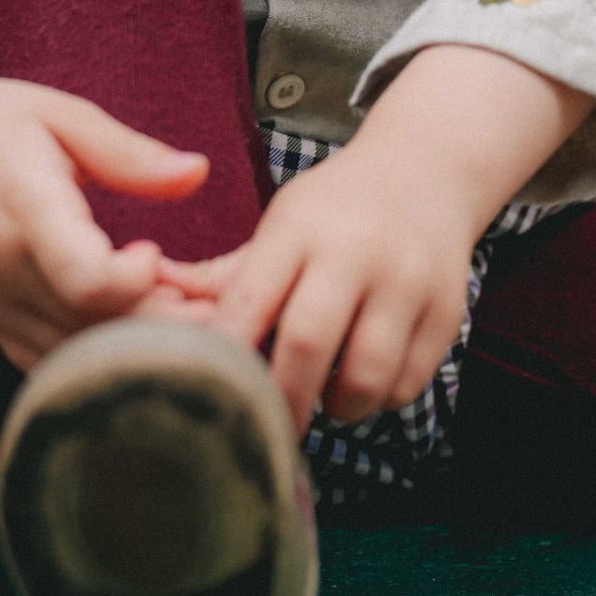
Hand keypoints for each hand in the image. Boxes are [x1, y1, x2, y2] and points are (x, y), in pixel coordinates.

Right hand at [0, 73, 209, 370]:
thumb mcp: (62, 116)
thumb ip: (130, 154)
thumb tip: (200, 173)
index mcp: (23, 207)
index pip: (81, 275)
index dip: (132, 281)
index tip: (157, 253)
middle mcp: (0, 268)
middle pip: (89, 327)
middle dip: (158, 324)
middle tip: (212, 304)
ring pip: (72, 354)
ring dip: (132, 346)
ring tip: (186, 319)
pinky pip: (46, 362)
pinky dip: (93, 358)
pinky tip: (136, 334)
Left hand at [157, 142, 480, 436]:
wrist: (428, 169)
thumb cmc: (337, 207)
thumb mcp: (282, 222)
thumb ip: (224, 275)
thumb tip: (148, 302)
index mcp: (301, 226)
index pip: (250, 302)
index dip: (225, 357)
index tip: (210, 393)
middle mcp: (356, 249)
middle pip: (307, 344)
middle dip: (280, 400)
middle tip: (264, 425)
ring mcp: (408, 280)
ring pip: (365, 377)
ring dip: (335, 407)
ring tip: (322, 398)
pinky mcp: (446, 310)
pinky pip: (407, 384)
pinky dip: (380, 399)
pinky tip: (364, 379)